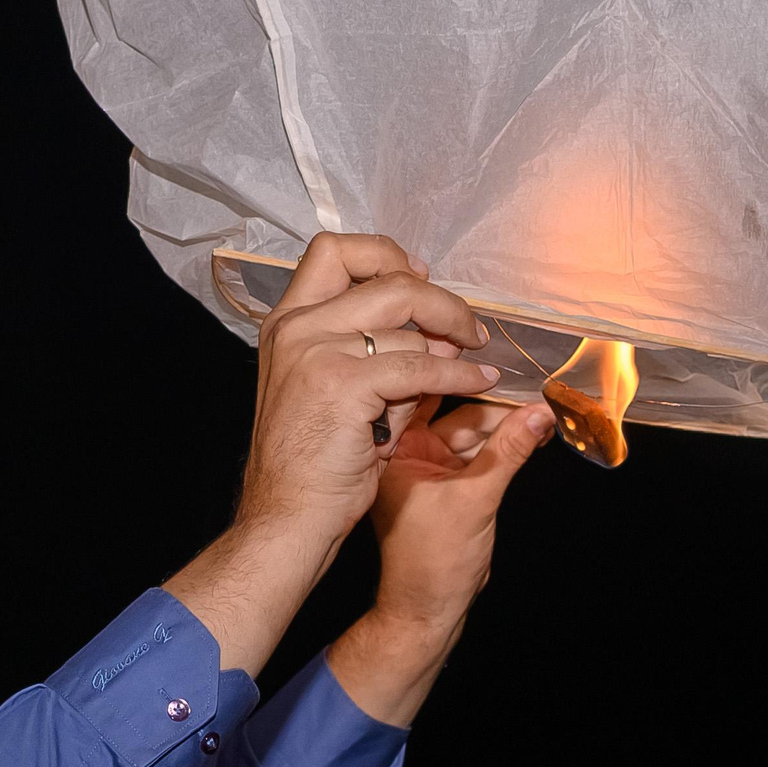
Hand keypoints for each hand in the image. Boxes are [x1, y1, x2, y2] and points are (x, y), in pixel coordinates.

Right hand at [165, 233, 495, 678]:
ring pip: (409, 329)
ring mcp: (316, 351)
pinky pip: (422, 366)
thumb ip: (373, 350)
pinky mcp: (344, 383)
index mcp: (287, 323)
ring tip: (467, 373)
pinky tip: (480, 383)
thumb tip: (437, 330)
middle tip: (470, 328)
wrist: (288, 516)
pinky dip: (460, 376)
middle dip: (441, 301)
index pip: (333, 250)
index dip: (385, 255)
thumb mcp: (331, 389)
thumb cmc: (313, 463)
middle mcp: (297, 328)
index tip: (419, 275)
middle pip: (386, 279)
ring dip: (449, 353)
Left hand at [327, 392, 552, 726]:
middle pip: (453, 404)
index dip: (460, 372)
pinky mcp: (452, 480)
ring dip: (504, 414)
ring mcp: (431, 465)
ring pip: (472, 425)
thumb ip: (509, 452)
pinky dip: (505, 437)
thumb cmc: (431, 563)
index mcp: (395, 448)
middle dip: (490, 391)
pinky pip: (481, 447)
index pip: (424, 393)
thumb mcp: (475, 499)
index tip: (495, 354)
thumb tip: (540, 413)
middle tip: (528, 372)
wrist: (428, 610)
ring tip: (540, 397)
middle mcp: (408, 450)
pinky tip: (533, 424)